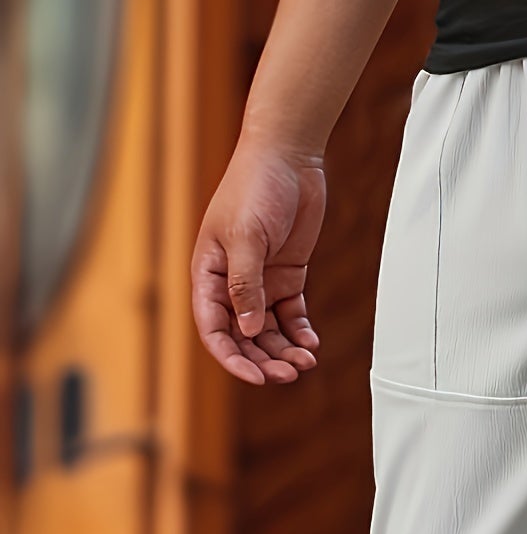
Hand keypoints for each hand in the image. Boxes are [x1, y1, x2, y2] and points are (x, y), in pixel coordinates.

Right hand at [191, 142, 326, 385]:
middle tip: (289, 374)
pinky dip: (300, 332)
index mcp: (208, 273)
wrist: (288, 156)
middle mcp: (232, 282)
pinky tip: (311, 343)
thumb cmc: (255, 186)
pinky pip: (291, 314)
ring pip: (268, 330)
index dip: (231, 357)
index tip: (256, 377)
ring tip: (306, 362)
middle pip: (243, 336)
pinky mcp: (287, 275)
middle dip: (263, 359)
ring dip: (284, 350)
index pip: (214, 328)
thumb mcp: (246, 237)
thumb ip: (246, 285)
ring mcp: (261, 280)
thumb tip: (248, 330)